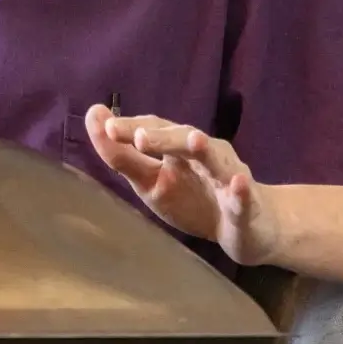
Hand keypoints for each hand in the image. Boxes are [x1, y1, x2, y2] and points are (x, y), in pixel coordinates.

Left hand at [83, 107, 283, 266]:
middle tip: (138, 136)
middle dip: (163, 137)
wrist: (248, 228)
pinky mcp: (248, 206)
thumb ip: (122, 155)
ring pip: (217, 160)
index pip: (155, 129)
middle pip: (184, 139)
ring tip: (193, 141)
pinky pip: (245, 198)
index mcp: (179, 148)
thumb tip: (94, 115)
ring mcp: (229, 178)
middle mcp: (205, 155)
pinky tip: (239, 183)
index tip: (104, 124)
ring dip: (204, 149)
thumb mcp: (152, 181)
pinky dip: (242, 190)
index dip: (131, 127)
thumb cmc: (194, 198)